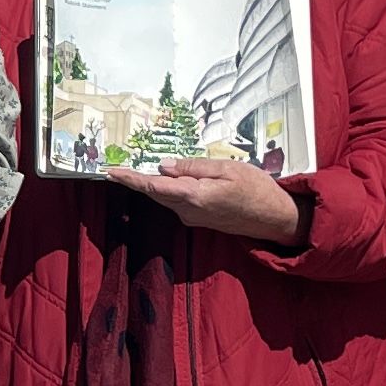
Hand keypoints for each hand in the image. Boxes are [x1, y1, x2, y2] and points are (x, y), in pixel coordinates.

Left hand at [118, 155, 303, 242]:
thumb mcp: (227, 169)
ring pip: (164, 197)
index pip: (152, 186)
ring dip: (149, 184)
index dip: (130, 178)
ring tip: (133, 169)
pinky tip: (164, 178)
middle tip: (115, 166)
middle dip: (134, 180)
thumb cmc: (257, 190)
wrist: (275, 218)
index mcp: (193, 196)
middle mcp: (188, 211)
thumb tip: (164, 166)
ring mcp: (192, 217)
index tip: (111, 171)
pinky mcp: (198, 218)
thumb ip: (193, 167)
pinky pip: (176, 201)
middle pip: (154, 192)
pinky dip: (165, 190)